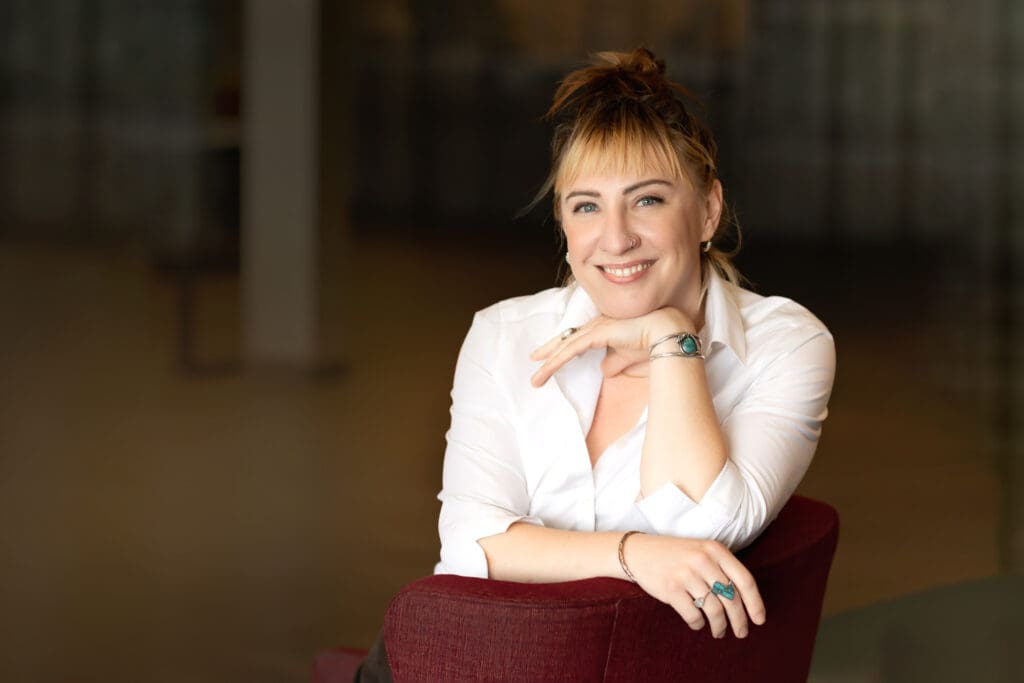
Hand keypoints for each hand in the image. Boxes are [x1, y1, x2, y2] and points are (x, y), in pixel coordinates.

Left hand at [530, 308, 693, 386]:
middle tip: (534, 360)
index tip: (549, 356)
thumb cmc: (653, 344)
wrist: (668, 334)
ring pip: (567, 346)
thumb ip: (614, 363)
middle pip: (568, 339)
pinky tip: (547, 368)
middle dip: (550, 351)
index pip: (579, 339)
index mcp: (606, 329)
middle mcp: (599, 325)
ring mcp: (598, 328)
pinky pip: (573, 348)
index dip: (563, 347)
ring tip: (536, 378)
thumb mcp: (627, 359)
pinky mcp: (598, 333)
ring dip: (549, 363)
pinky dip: (558, 360)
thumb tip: (603, 370)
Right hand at [624, 533, 765, 638]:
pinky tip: (697, 624)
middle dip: (740, 621)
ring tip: (719, 632)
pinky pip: (693, 615)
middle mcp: (703, 560)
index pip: (745, 580)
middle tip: (742, 632)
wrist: (639, 552)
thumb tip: (745, 601)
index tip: (760, 620)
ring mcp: (686, 574)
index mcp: (715, 549)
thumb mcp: (702, 551)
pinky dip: (698, 624)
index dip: (755, 603)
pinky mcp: (671, 588)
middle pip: (731, 599)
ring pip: (714, 610)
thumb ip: (722, 569)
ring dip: (719, 626)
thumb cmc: (675, 555)